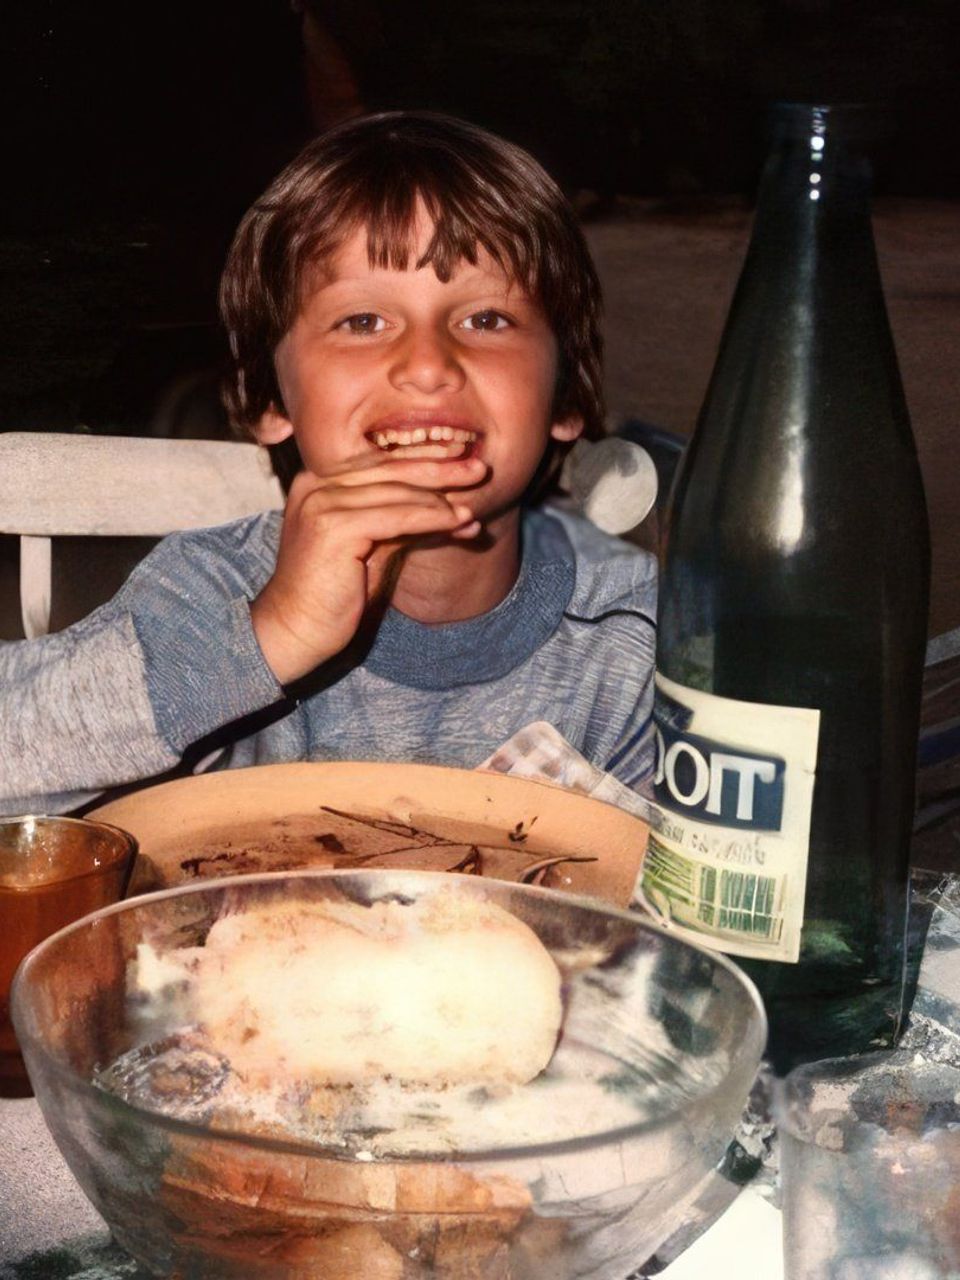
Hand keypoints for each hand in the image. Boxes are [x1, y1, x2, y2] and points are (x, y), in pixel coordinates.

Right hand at [250, 450, 484, 683]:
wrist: (296, 630)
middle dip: (439, 467)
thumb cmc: (334, 595)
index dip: (422, 456)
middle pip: (389, 468)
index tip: (460, 455)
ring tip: (476, 502)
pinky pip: (398, 517)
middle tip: (479, 468)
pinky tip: (459, 522)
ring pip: (397, 491)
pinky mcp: (334, 527)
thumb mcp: (374, 548)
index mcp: (318, 482)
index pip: (379, 460)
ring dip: (442, 498)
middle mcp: (316, 484)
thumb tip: (452, 509)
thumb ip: (403, 522)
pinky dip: (433, 518)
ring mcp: (322, 503)